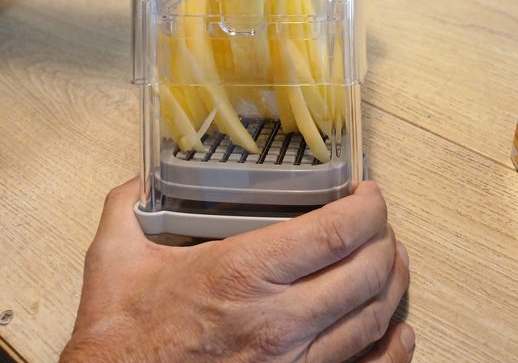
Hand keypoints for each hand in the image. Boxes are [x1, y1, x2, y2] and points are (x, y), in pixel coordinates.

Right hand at [60, 180, 411, 362]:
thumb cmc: (121, 341)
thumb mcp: (113, 260)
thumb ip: (128, 206)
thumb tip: (139, 178)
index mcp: (242, 274)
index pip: (335, 233)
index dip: (367, 207)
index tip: (368, 193)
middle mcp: (278, 321)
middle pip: (367, 271)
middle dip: (384, 238)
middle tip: (377, 221)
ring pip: (374, 316)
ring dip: (392, 280)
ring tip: (388, 257)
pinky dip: (393, 348)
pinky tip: (397, 329)